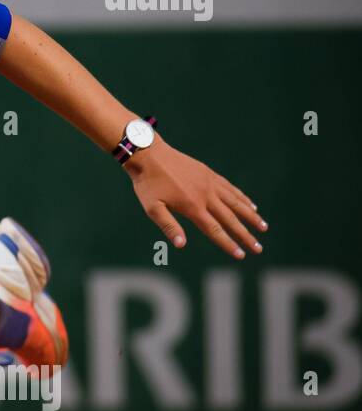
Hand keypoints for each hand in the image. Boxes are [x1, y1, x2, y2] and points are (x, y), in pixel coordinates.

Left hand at [124, 136, 267, 258]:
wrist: (149, 154)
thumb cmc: (148, 184)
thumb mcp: (152, 207)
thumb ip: (168, 226)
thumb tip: (181, 245)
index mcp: (193, 207)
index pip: (215, 230)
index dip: (228, 244)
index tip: (241, 255)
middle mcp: (206, 196)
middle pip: (231, 219)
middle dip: (246, 235)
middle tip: (259, 249)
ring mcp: (210, 183)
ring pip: (236, 202)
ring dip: (251, 216)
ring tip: (264, 227)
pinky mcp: (209, 174)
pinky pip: (231, 189)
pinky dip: (243, 198)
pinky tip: (251, 205)